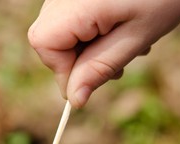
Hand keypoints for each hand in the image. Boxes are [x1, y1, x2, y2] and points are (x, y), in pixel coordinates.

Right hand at [28, 0, 179, 107]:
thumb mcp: (134, 38)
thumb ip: (99, 68)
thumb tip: (74, 99)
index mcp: (77, 2)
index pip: (44, 43)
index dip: (62, 70)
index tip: (90, 82)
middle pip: (47, 37)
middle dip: (76, 60)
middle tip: (115, 66)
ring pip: (59, 30)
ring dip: (85, 47)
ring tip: (122, 43)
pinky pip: (69, 18)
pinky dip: (89, 32)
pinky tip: (116, 29)